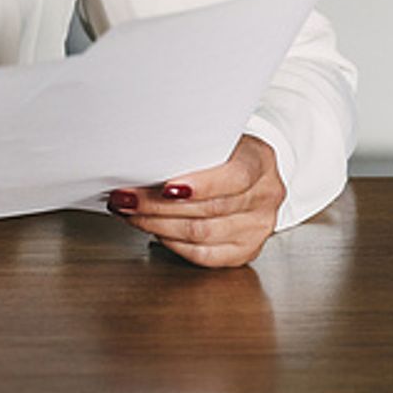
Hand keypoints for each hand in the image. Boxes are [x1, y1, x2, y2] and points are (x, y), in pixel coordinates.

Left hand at [107, 134, 284, 268]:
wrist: (248, 171)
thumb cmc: (222, 152)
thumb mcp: (213, 137)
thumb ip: (190, 147)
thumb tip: (141, 158)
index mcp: (260, 161)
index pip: (235, 176)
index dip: (200, 185)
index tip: (165, 187)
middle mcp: (265, 196)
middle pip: (211, 208)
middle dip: (159, 204)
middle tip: (126, 198)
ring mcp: (258, 227)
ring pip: (203, 234)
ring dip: (157, 224)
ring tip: (130, 212)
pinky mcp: (246, 251)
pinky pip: (204, 255)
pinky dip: (173, 243)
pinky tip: (154, 230)